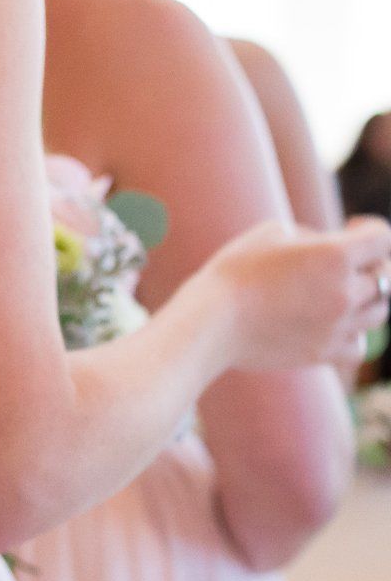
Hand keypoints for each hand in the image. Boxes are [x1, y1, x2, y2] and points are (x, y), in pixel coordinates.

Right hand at [197, 217, 390, 370]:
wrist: (208, 324)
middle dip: (365, 265)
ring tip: (336, 295)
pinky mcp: (321, 354)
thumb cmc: (233, 273)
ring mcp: (336, 326)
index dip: (369, 228)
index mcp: (335, 255)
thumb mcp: (271, 233)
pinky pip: (359, 346)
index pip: (383, 237)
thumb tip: (330, 248)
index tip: (350, 227)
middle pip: (383, 276)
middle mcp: (344, 292)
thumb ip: (312, 237)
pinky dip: (353, 335)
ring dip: (364, 300)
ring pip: (378, 312)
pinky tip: (331, 326)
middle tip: (338, 264)